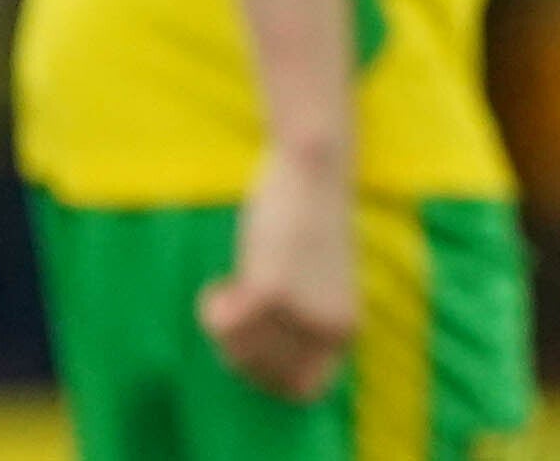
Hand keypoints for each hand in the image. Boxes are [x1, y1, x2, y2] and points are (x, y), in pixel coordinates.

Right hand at [199, 147, 357, 401]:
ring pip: (237, 352)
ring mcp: (303, 311)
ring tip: (231, 289)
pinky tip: (221, 282)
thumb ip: (300, 326)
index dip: (267, 373)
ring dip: (222, 326)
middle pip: (261, 375)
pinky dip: (213, 307)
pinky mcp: (272, 290)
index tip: (253, 338)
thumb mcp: (318, 287)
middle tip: (237, 307)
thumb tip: (259, 369)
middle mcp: (332, 327)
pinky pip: (223, 323)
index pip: (302, 389)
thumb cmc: (311, 225)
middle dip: (237, 348)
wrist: (315, 169)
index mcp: (346, 329)